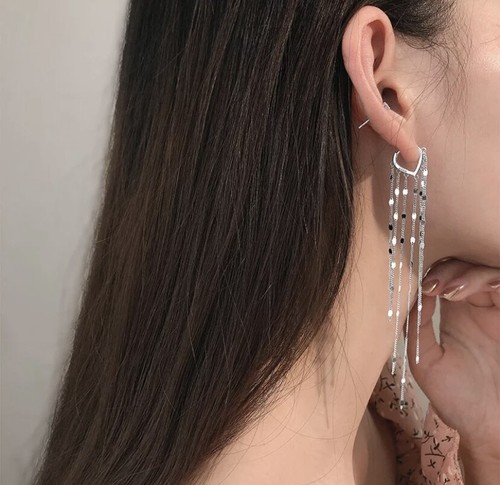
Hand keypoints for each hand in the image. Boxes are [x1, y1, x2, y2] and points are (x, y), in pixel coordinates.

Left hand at [406, 258, 499, 460]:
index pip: (441, 278)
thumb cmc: (457, 398)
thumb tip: (417, 294)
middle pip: (462, 269)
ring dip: (466, 275)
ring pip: (484, 273)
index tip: (424, 288)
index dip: (431, 276)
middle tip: (435, 286)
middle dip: (447, 271)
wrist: (491, 428)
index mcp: (451, 314)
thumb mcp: (425, 361)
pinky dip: (490, 281)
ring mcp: (496, 311)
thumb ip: (418, 327)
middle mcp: (474, 308)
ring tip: (450, 292)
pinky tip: (469, 292)